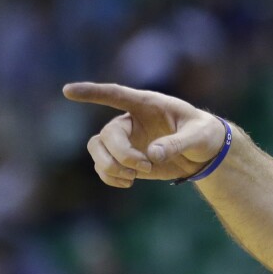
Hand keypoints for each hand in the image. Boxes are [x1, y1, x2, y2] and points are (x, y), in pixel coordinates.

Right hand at [63, 82, 227, 186]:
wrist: (204, 152)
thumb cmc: (204, 134)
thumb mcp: (199, 136)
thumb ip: (177, 143)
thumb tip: (152, 155)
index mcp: (148, 104)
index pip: (116, 95)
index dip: (92, 93)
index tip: (68, 91)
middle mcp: (131, 120)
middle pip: (107, 134)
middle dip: (121, 154)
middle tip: (145, 167)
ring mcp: (125, 139)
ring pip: (97, 149)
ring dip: (110, 166)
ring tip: (134, 177)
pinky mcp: (124, 158)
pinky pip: (102, 166)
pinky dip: (109, 177)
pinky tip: (127, 183)